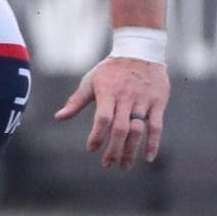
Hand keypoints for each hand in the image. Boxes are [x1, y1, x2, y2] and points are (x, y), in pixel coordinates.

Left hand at [54, 55, 168, 169]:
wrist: (140, 50)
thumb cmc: (110, 69)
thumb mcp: (90, 81)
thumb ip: (76, 101)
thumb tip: (58, 118)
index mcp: (108, 93)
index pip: (102, 119)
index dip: (97, 136)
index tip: (91, 149)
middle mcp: (126, 98)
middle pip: (120, 128)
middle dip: (114, 149)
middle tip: (108, 164)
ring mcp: (143, 101)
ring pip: (137, 130)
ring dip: (131, 150)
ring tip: (124, 165)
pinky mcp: (158, 102)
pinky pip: (157, 126)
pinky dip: (153, 143)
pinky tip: (147, 157)